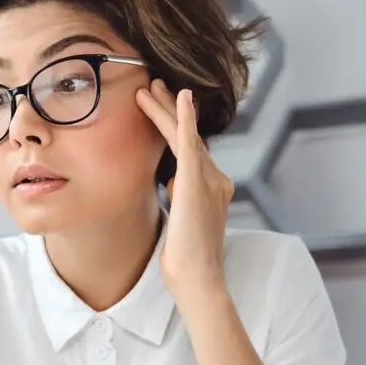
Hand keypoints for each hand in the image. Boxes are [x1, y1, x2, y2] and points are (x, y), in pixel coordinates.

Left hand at [136, 78, 234, 304]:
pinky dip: (185, 117)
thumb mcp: (182, 222)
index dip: (175, 127)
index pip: (191, 150)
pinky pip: (190, 143)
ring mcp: (209, 180)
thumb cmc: (186, 261)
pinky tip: (180, 96)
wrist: (198, 280)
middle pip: (189, 136)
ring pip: (184, 134)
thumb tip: (172, 182)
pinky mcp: (196, 182)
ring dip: (166, 108)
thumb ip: (182, 199)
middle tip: (154, 84)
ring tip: (149, 86)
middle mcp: (216, 179)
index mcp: (213, 189)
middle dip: (170, 109)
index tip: (160, 108)